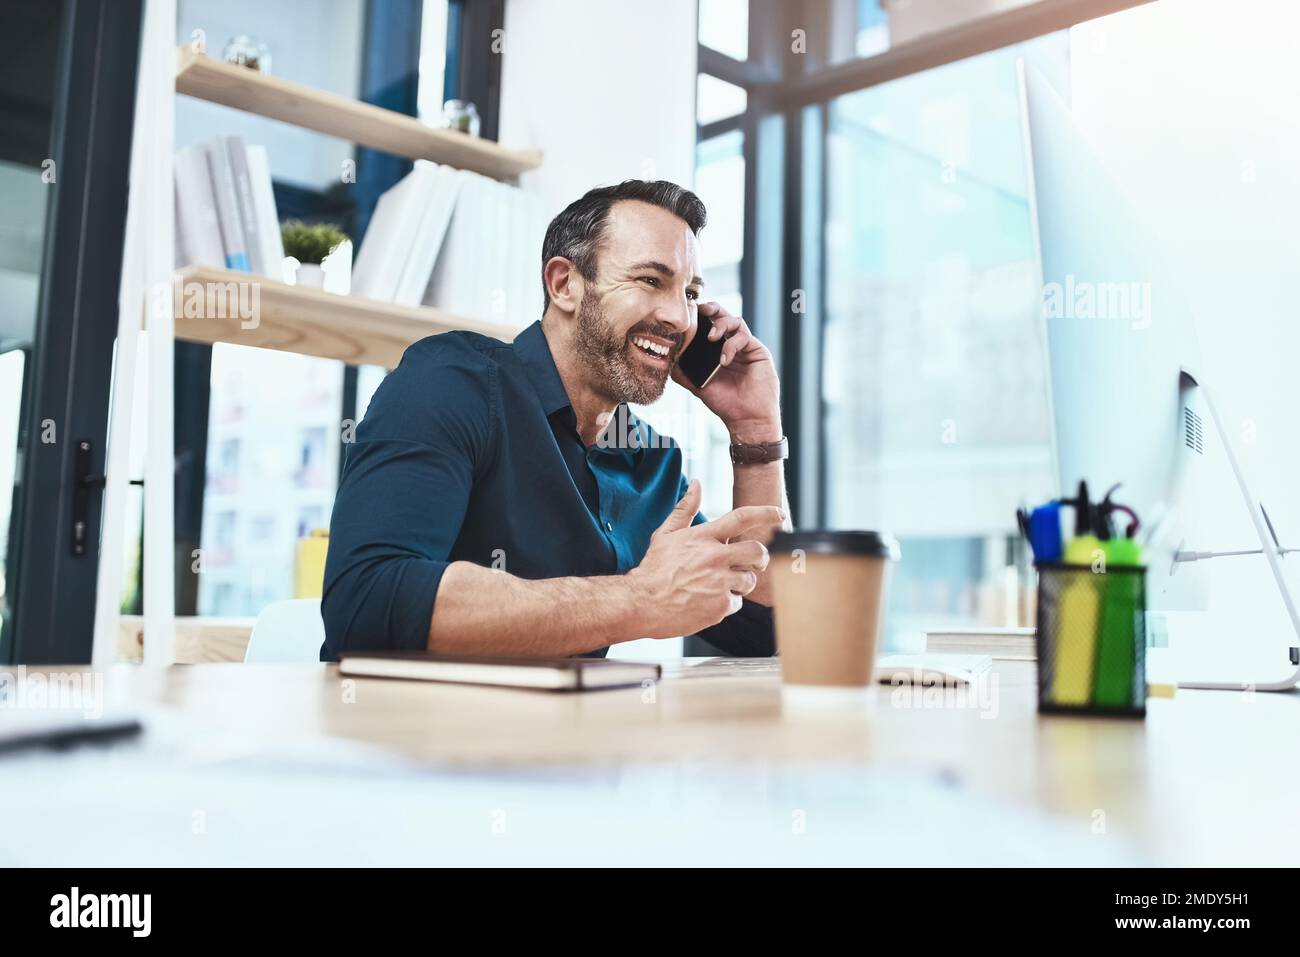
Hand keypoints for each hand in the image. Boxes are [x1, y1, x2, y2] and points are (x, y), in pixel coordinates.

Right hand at [627, 480, 784, 637]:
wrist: (642, 603)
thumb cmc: (654, 569)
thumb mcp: (666, 534)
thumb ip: (685, 508)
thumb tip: (696, 483)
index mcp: (704, 537)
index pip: (741, 518)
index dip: (765, 513)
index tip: (780, 515)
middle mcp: (715, 557)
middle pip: (758, 552)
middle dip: (761, 558)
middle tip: (753, 563)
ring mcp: (719, 582)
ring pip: (749, 580)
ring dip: (739, 583)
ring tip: (717, 586)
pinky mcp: (720, 606)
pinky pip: (737, 603)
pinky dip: (726, 603)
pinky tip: (707, 601)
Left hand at [671, 302, 781, 441]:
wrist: (746, 419)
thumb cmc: (726, 403)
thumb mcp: (698, 386)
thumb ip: (683, 373)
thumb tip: (667, 360)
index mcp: (719, 350)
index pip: (710, 325)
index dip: (701, 317)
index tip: (689, 315)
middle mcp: (733, 345)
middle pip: (724, 316)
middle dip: (712, 309)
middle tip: (701, 310)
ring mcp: (746, 348)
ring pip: (736, 322)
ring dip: (721, 325)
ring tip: (711, 337)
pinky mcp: (758, 352)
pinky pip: (744, 338)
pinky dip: (731, 345)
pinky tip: (724, 360)